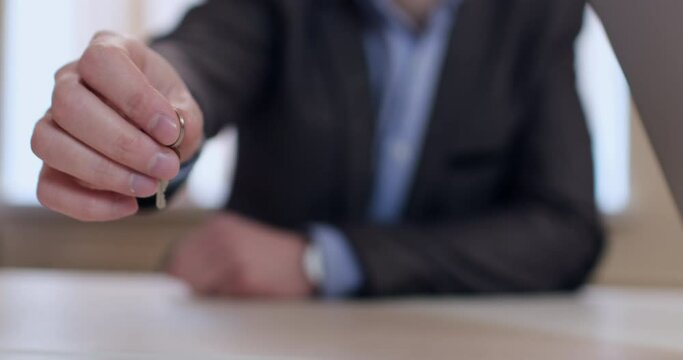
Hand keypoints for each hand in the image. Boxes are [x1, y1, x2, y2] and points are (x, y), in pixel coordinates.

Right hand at [31, 31, 202, 220]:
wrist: (160, 127)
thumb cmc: (168, 112)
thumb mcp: (186, 107)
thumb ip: (184, 118)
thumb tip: (170, 138)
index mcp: (105, 52)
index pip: (101, 62)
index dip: (136, 98)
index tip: (171, 130)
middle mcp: (69, 82)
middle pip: (70, 105)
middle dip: (123, 144)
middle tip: (166, 166)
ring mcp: (52, 122)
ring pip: (49, 144)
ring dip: (103, 173)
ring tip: (148, 186)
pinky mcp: (51, 164)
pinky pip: (48, 189)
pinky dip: (88, 205)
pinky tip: (128, 205)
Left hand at [168, 213, 313, 298]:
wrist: (306, 261)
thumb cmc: (269, 254)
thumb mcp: (237, 238)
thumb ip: (207, 250)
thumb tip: (176, 274)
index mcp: (218, 226)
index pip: (179, 256)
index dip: (178, 276)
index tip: (184, 287)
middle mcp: (222, 238)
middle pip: (184, 273)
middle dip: (189, 287)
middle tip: (207, 293)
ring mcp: (232, 258)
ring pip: (198, 287)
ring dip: (207, 295)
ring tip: (228, 291)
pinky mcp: (243, 279)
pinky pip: (218, 298)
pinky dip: (224, 301)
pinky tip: (241, 294)